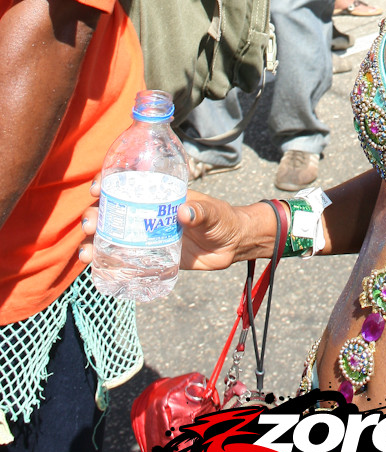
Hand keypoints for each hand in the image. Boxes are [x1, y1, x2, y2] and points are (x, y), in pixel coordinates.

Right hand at [79, 178, 274, 269]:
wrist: (232, 246)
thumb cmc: (223, 220)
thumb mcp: (214, 213)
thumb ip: (202, 212)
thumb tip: (185, 211)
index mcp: (159, 193)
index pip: (127, 182)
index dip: (108, 182)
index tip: (97, 188)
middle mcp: (148, 212)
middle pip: (113, 211)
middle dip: (95, 215)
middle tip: (90, 225)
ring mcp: (147, 235)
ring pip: (114, 236)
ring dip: (95, 243)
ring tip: (86, 254)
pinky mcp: (152, 257)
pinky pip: (125, 260)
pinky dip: (109, 264)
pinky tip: (97, 269)